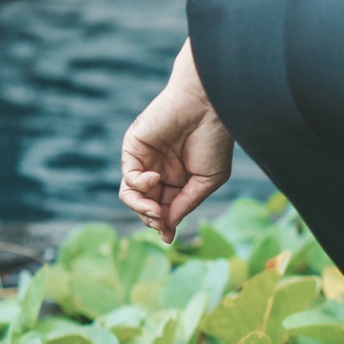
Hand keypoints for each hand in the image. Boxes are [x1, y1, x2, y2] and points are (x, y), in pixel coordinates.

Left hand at [119, 41, 232, 243]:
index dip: (164, 225)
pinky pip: (129, 178)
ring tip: (154, 211)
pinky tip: (155, 178)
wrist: (207, 107)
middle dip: (152, 219)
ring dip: (140, 208)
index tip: (168, 237)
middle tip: (161, 224)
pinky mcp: (134, 150)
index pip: (165, 209)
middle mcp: (161, 173)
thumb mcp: (207, 180)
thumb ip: (187, 203)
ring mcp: (146, 162)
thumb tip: (168, 225)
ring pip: (131, 196)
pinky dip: (140, 184)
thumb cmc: (214, 141)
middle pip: (146, 206)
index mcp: (180, 181)